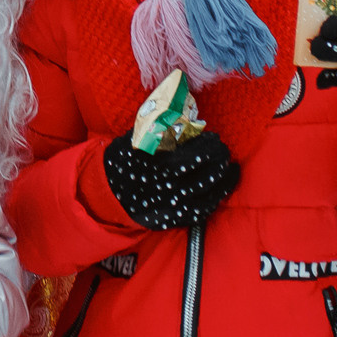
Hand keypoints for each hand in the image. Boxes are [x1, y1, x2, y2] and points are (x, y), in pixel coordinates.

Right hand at [101, 131, 239, 230]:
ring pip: (208, 191)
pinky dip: (216, 197)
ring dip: (223, 178)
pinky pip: (201, 210)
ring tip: (229, 167)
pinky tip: (223, 186)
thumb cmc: (125, 158)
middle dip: (219, 159)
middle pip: (206, 172)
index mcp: (158, 161)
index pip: (196, 153)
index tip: (214, 138)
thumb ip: (162, 128)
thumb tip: (189, 119)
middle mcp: (167, 184)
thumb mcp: (138, 137)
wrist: (107, 191)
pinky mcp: (173, 218)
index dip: (210, 145)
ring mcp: (171, 204)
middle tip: (224, 151)